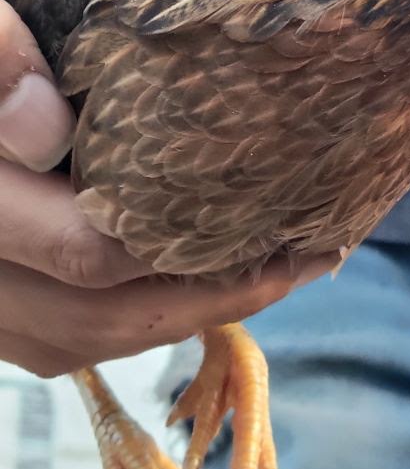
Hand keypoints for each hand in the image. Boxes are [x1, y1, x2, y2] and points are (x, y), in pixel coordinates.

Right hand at [0, 1, 331, 376]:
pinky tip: (182, 284)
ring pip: (78, 341)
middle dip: (215, 296)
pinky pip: (51, 340)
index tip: (284, 221)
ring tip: (267, 275)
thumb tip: (42, 126)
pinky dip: (126, 321)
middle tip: (308, 258)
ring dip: (178, 317)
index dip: (196, 251)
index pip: (90, 251)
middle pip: (99, 317)